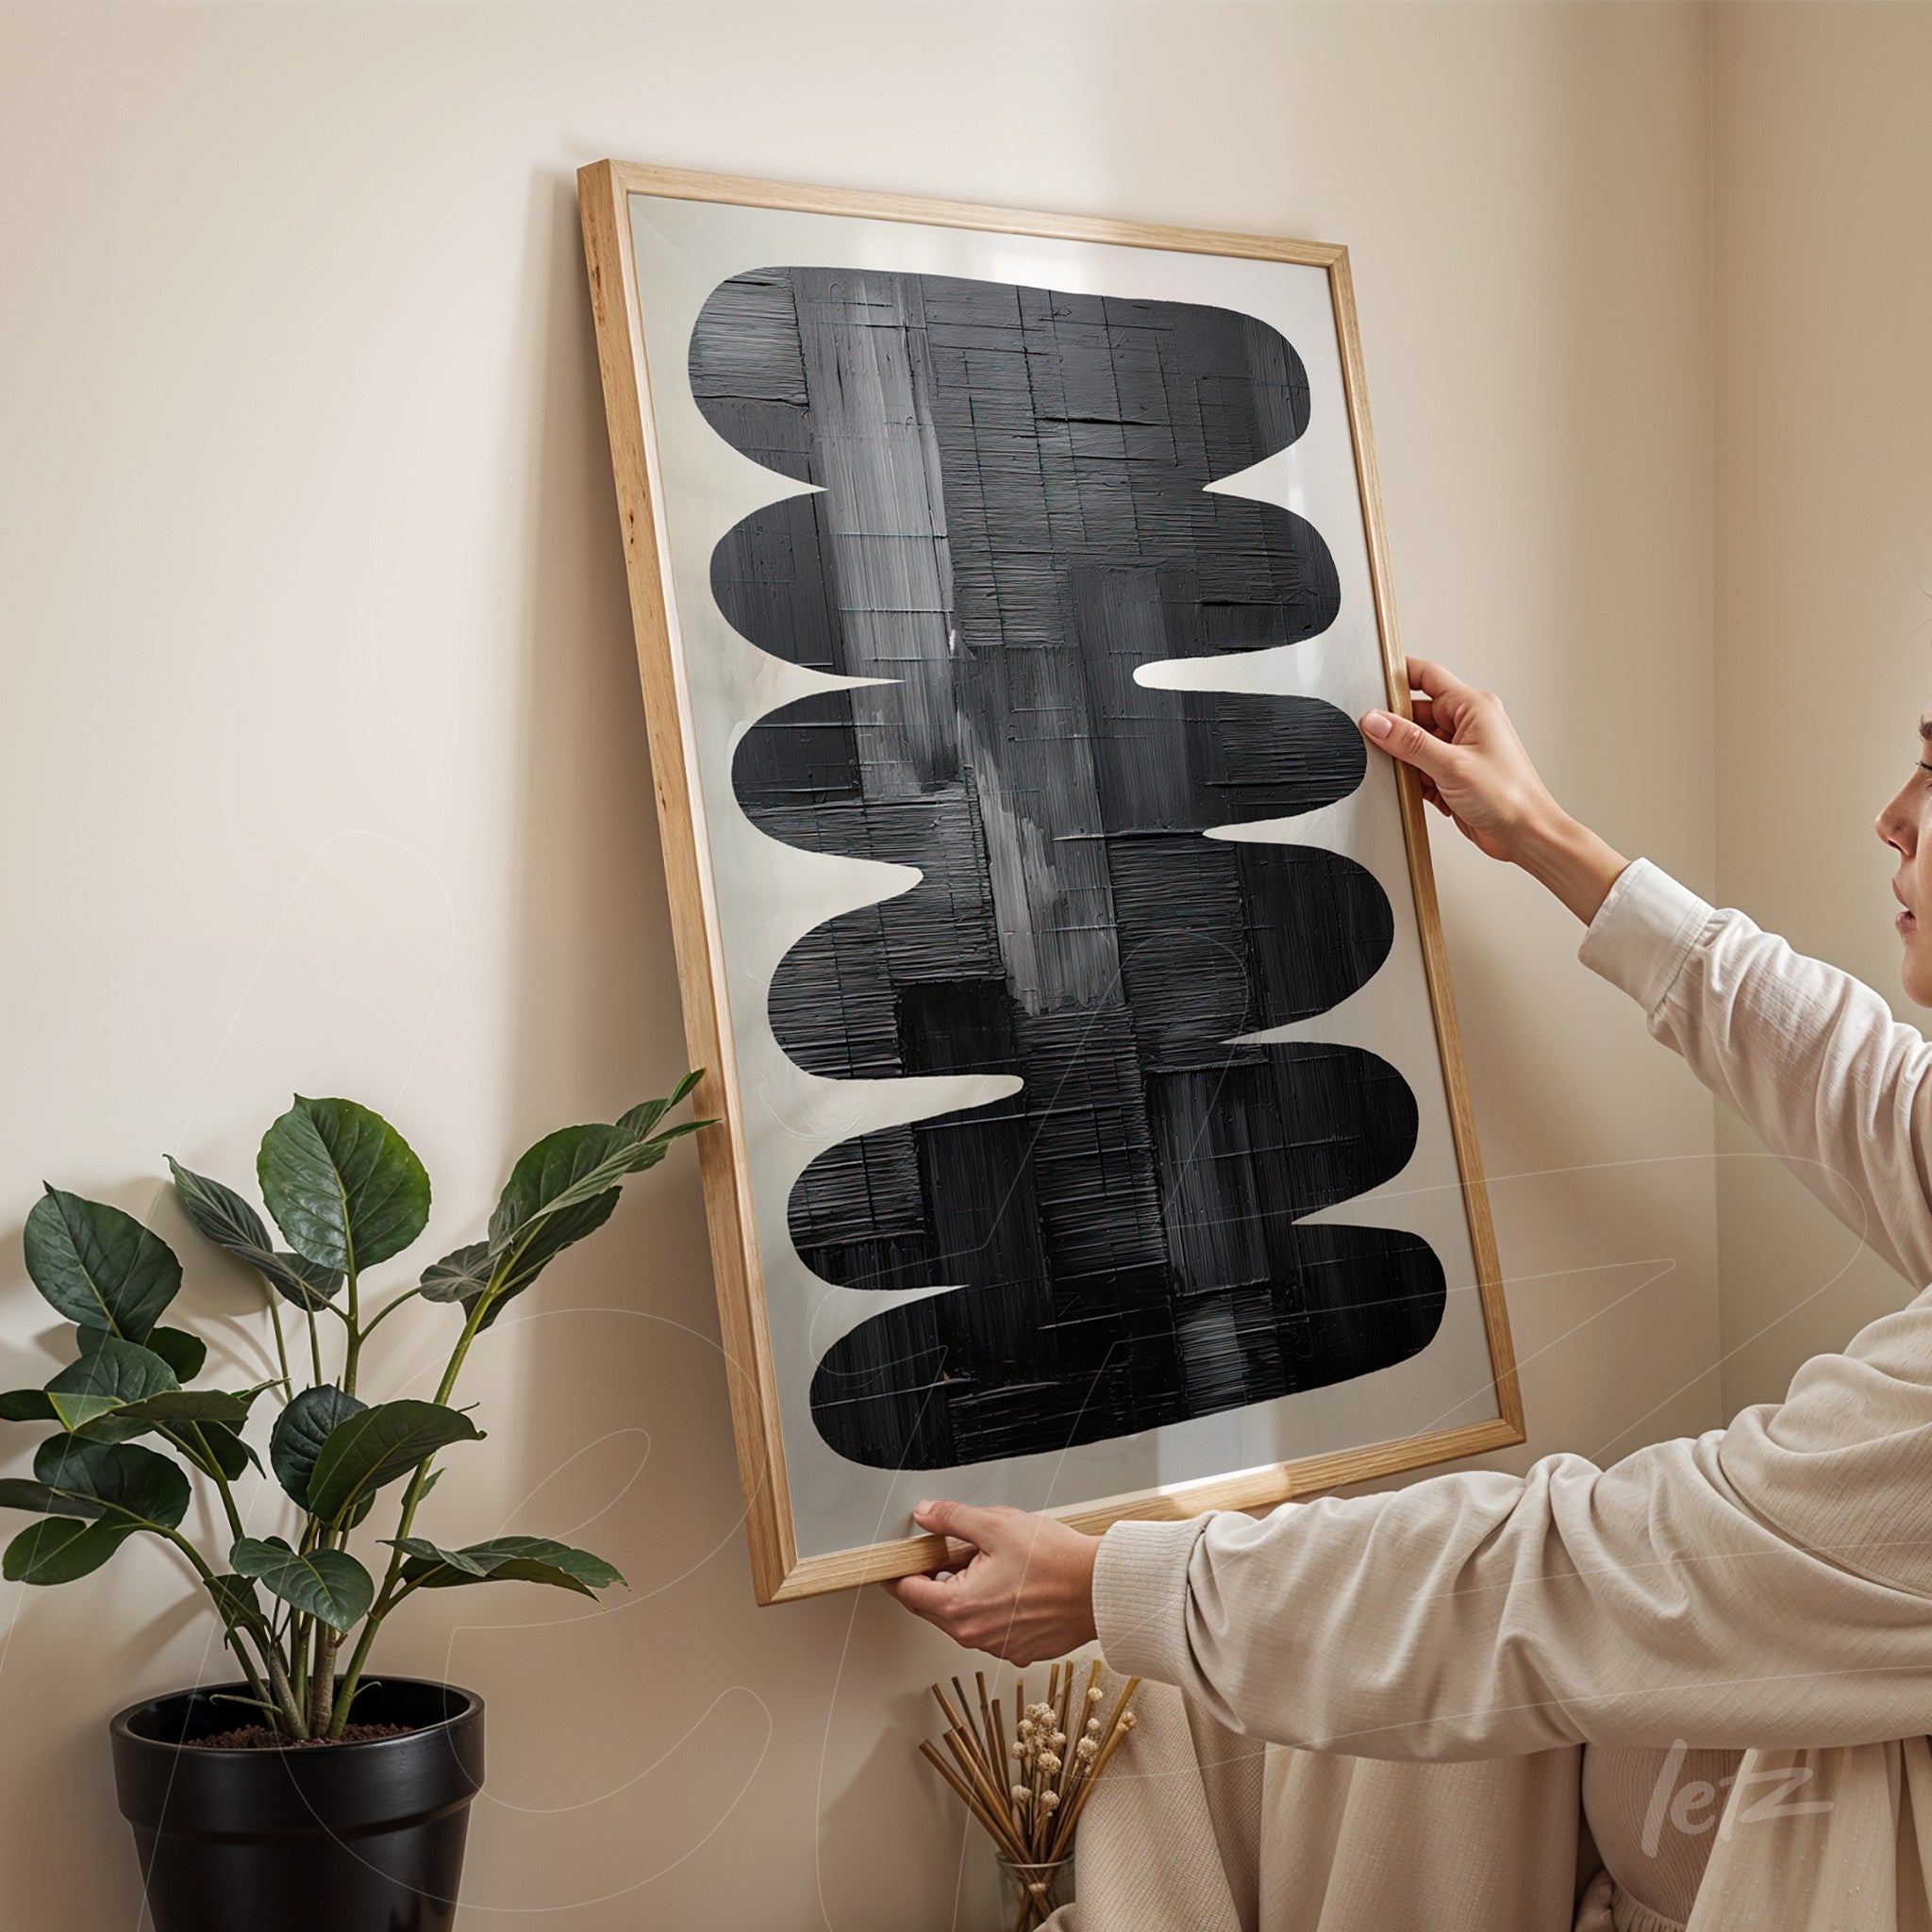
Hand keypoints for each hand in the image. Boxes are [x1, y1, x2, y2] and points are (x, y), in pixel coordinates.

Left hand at [881, 1500, 1099, 1663]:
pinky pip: (991, 1628)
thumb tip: (926, 1514)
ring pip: (964, 1618)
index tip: (897, 1561)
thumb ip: (953, 1519)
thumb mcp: (996, 1525)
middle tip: (953, 1550)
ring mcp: (998, 1647)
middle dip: (937, 1578)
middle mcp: (974, 1636)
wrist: (1100, 1588)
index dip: (899, 1572)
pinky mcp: (1020, 1650)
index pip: (908, 1593)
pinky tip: (1012, 1584)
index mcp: (959, 1607)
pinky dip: (992, 1607)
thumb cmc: (1055, 1560)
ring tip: (993, 1563)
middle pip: (934, 1606)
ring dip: (966, 1592)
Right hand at [1361, 657, 1627, 922]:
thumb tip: (1377, 722)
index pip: (1427, 676)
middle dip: (1398, 731)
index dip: (1399, 676)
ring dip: (1408, 760)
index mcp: (1474, 707)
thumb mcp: (1451, 765)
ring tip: (1413, 775)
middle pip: (1416, 714)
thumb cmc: (1509, 797)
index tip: (1372, 685)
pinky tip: (1422, 791)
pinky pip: (1422, 767)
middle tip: (1384, 744)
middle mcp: (1468, 724)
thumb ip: (1409, 742)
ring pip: (1416, 744)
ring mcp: (1460, 749)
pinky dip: (1416, 779)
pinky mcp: (1454, 773)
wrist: (1525, 834)